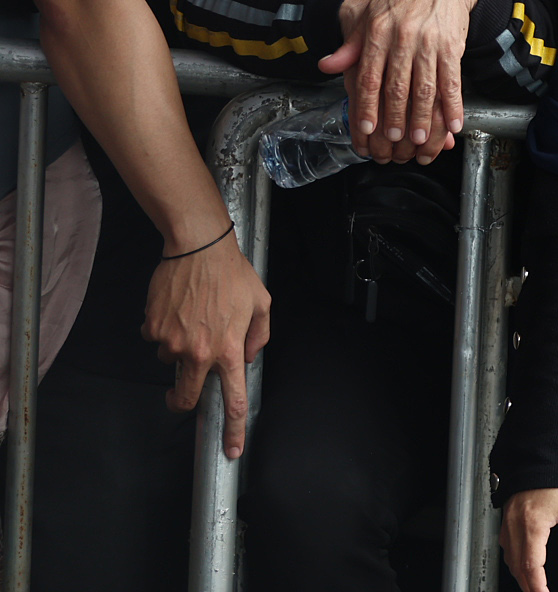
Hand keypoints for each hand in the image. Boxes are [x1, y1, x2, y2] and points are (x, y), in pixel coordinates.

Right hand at [144, 235, 270, 456]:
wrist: (198, 249)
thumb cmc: (233, 274)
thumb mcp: (261, 303)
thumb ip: (258, 335)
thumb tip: (248, 357)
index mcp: (230, 350)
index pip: (234, 399)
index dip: (233, 430)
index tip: (231, 451)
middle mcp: (200, 352)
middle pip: (187, 397)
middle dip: (183, 402)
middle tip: (183, 396)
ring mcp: (172, 343)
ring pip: (171, 362)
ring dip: (178, 350)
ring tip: (191, 319)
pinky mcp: (153, 330)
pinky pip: (155, 340)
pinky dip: (164, 331)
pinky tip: (176, 310)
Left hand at [317, 0, 482, 163]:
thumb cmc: (404, 2)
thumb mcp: (370, 17)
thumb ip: (350, 46)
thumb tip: (326, 66)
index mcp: (379, 31)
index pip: (369, 76)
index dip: (367, 105)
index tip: (366, 129)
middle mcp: (403, 36)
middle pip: (398, 86)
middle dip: (396, 117)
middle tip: (394, 140)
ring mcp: (429, 41)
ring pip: (425, 87)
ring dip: (423, 116)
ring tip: (420, 139)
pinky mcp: (453, 45)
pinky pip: (452, 80)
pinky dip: (454, 104)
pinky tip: (453, 122)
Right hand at [504, 488, 557, 591]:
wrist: (543, 453)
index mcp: (532, 525)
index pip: (531, 567)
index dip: (537, 587)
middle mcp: (515, 525)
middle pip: (517, 567)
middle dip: (528, 585)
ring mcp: (508, 521)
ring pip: (509, 558)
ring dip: (521, 574)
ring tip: (534, 583)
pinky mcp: (507, 516)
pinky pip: (506, 545)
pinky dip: (514, 559)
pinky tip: (524, 561)